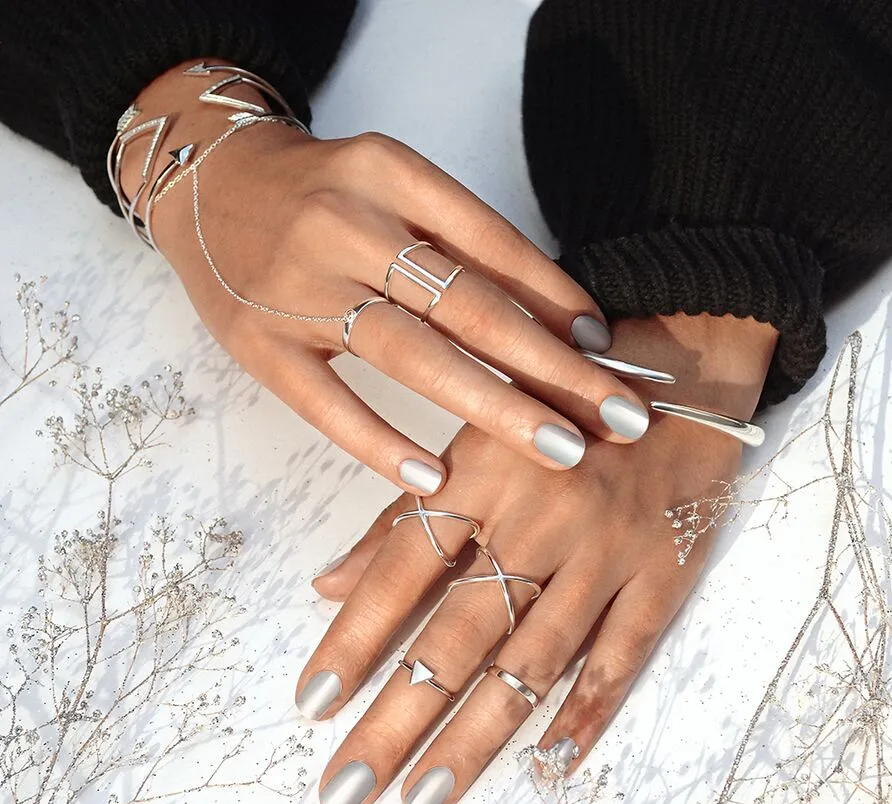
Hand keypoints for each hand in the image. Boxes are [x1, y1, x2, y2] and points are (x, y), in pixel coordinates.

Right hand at [120, 61, 651, 495]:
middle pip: (469, 306)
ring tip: (560, 449)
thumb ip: (456, 241)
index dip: (557, 300)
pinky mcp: (259, 344)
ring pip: (412, 354)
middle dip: (554, 368)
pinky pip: (327, 402)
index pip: (494, 245)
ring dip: (495, 408)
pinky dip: (381, 440)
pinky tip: (436, 475)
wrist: (205, 181)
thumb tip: (553, 318)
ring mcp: (299, 286)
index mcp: (391, 174)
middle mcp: (348, 224)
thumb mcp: (390, 187)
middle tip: (618, 418)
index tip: (608, 349)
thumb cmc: (319, 194)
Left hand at [296, 312, 777, 803]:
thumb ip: (405, 514)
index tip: (311, 707)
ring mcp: (607, 549)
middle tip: (346, 793)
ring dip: (477, 737)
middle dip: (398, 719)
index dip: (354, 639)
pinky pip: (624, 653)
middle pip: (458, 633)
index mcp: (481, 472)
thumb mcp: (475, 435)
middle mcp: (540, 516)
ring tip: (424, 801)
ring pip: (533, 659)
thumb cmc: (559, 399)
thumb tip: (328, 586)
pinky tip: (550, 767)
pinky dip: (588, 712)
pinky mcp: (666, 570)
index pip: (402, 569)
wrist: (680, 356)